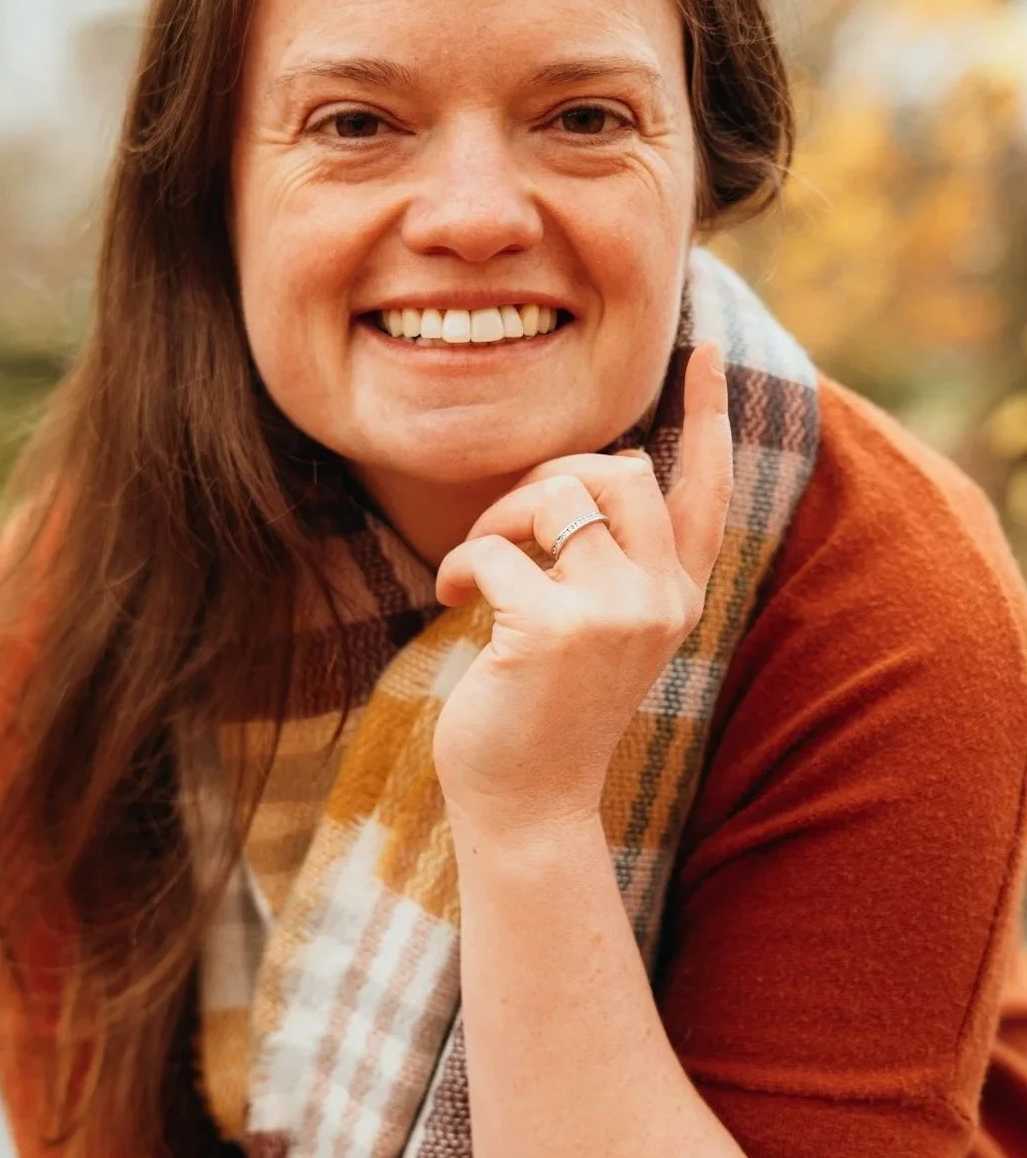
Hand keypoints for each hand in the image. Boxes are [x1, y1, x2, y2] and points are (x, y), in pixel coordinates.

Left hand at [433, 342, 731, 837]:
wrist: (528, 809)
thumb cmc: (545, 713)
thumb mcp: (597, 631)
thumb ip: (610, 562)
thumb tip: (594, 470)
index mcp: (677, 597)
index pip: (707, 487)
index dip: (709, 413)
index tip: (705, 348)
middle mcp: (662, 600)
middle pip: (620, 470)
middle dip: (549, 478)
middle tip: (504, 529)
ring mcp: (617, 614)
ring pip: (560, 494)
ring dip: (499, 516)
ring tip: (474, 561)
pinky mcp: (558, 630)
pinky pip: (497, 548)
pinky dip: (459, 563)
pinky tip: (449, 597)